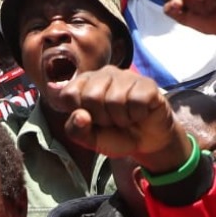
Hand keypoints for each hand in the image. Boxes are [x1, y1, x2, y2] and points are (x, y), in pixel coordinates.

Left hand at [59, 67, 190, 173]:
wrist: (147, 142)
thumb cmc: (115, 135)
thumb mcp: (90, 139)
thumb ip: (76, 130)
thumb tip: (80, 115)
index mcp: (84, 84)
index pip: (68, 94)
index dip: (80, 113)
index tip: (91, 120)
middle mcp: (104, 74)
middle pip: (92, 96)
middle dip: (102, 118)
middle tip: (112, 121)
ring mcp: (127, 76)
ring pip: (115, 99)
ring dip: (122, 119)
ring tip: (126, 118)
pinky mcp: (147, 83)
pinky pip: (137, 100)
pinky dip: (137, 115)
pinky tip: (140, 113)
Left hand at [164, 0, 215, 43]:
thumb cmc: (206, 21)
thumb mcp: (183, 18)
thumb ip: (172, 10)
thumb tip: (174, 2)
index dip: (178, 2)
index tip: (189, 10)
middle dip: (192, 8)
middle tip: (204, 11)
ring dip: (202, 8)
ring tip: (211, 9)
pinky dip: (210, 6)